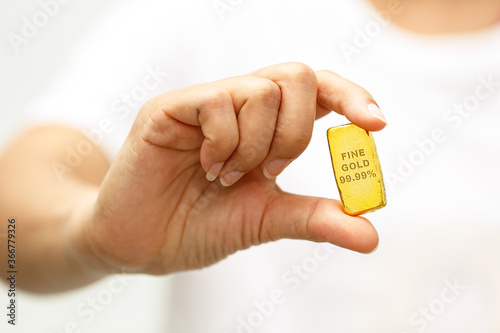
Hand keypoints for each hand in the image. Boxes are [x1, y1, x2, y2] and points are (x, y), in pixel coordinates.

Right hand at [74, 63, 386, 274]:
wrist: (143, 242)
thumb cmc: (201, 225)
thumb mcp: (267, 220)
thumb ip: (316, 218)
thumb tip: (371, 233)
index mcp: (268, 126)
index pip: (319, 90)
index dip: (351, 96)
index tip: (375, 124)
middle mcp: (241, 106)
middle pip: (297, 76)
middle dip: (294, 133)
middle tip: (269, 170)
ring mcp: (206, 102)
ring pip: (260, 90)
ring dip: (253, 146)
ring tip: (225, 176)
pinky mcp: (172, 107)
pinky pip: (218, 102)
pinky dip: (222, 143)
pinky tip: (204, 165)